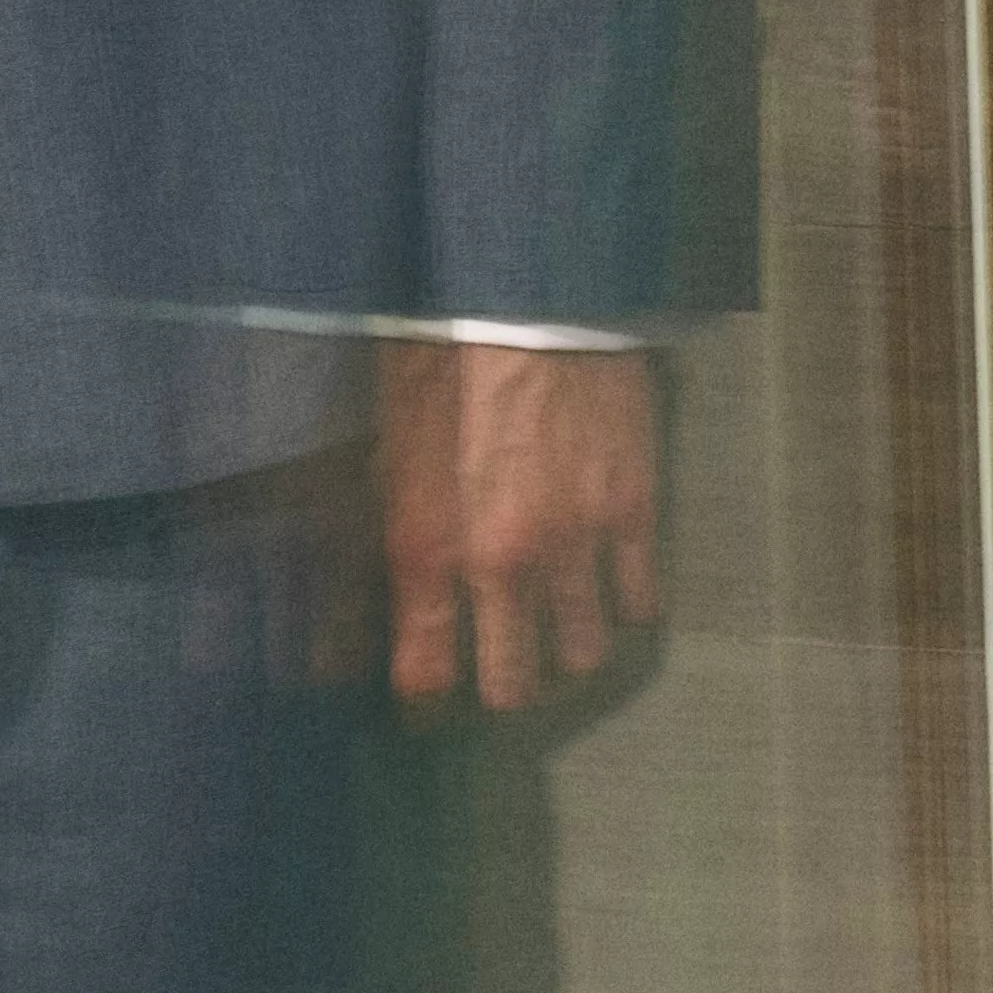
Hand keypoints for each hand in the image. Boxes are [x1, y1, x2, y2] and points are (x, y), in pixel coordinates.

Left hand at [380, 339, 661, 711]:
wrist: (529, 289)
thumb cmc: (442, 356)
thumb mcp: (383, 451)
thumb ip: (375, 532)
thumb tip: (351, 590)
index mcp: (431, 547)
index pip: (426, 678)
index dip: (428, 703)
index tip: (430, 700)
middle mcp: (505, 562)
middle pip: (514, 686)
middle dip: (505, 685)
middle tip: (503, 663)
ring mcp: (578, 541)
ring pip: (585, 654)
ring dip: (568, 648)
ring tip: (561, 625)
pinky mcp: (635, 508)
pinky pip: (641, 600)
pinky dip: (626, 605)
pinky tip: (611, 585)